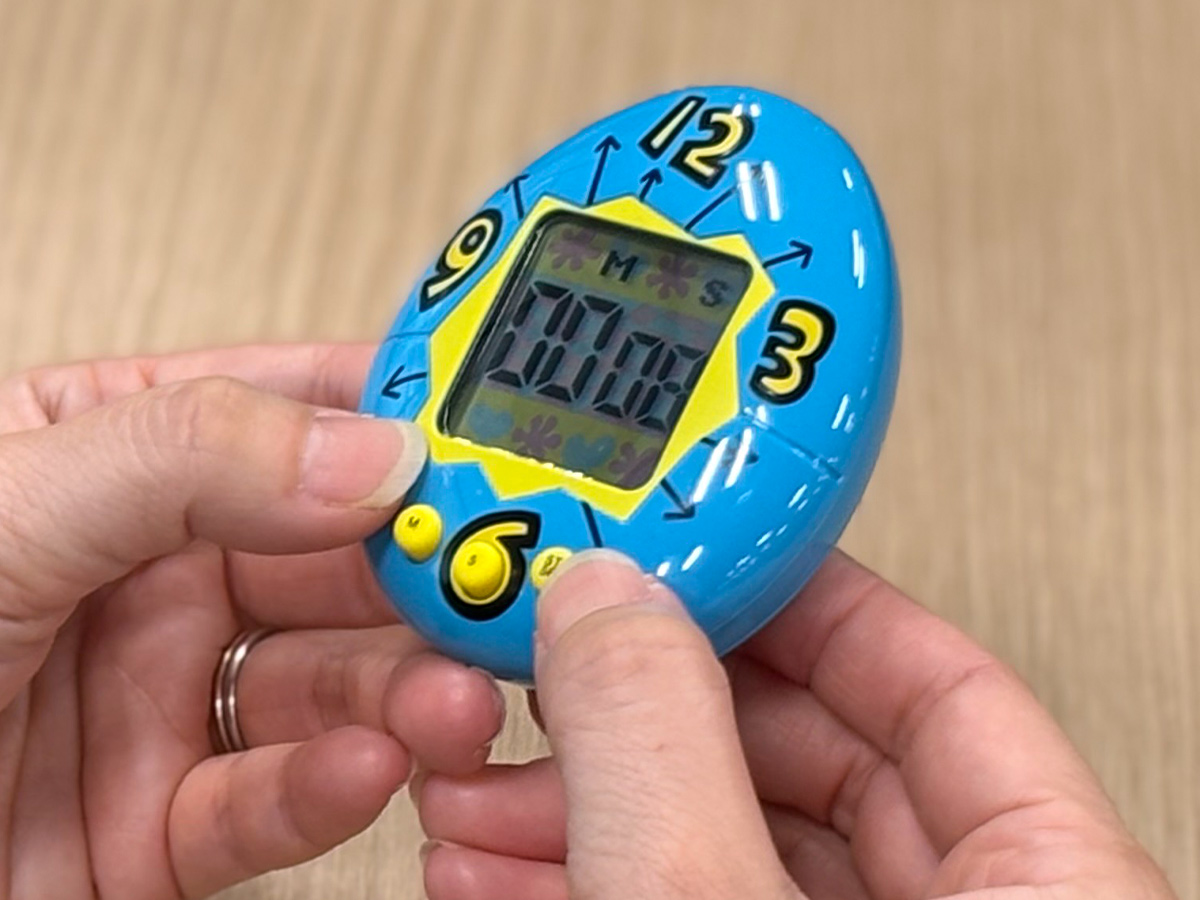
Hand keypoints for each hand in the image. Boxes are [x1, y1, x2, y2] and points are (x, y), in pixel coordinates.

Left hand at [0, 344, 503, 898]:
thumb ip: (182, 458)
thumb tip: (366, 445)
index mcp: (107, 455)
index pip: (287, 405)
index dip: (396, 406)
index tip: (493, 425)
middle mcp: (151, 574)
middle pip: (338, 552)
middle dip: (428, 566)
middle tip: (509, 579)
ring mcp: (162, 700)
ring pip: (331, 682)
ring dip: (407, 686)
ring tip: (453, 693)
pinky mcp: (159, 826)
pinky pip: (272, 799)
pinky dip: (332, 786)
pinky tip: (370, 763)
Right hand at [415, 550, 1177, 899]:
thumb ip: (661, 756)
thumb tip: (602, 605)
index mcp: (1050, 891)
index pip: (935, 681)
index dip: (799, 594)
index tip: (691, 552)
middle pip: (803, 754)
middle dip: (642, 711)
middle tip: (552, 665)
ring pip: (721, 839)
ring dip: (586, 801)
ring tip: (486, 776)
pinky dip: (585, 879)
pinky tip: (498, 864)